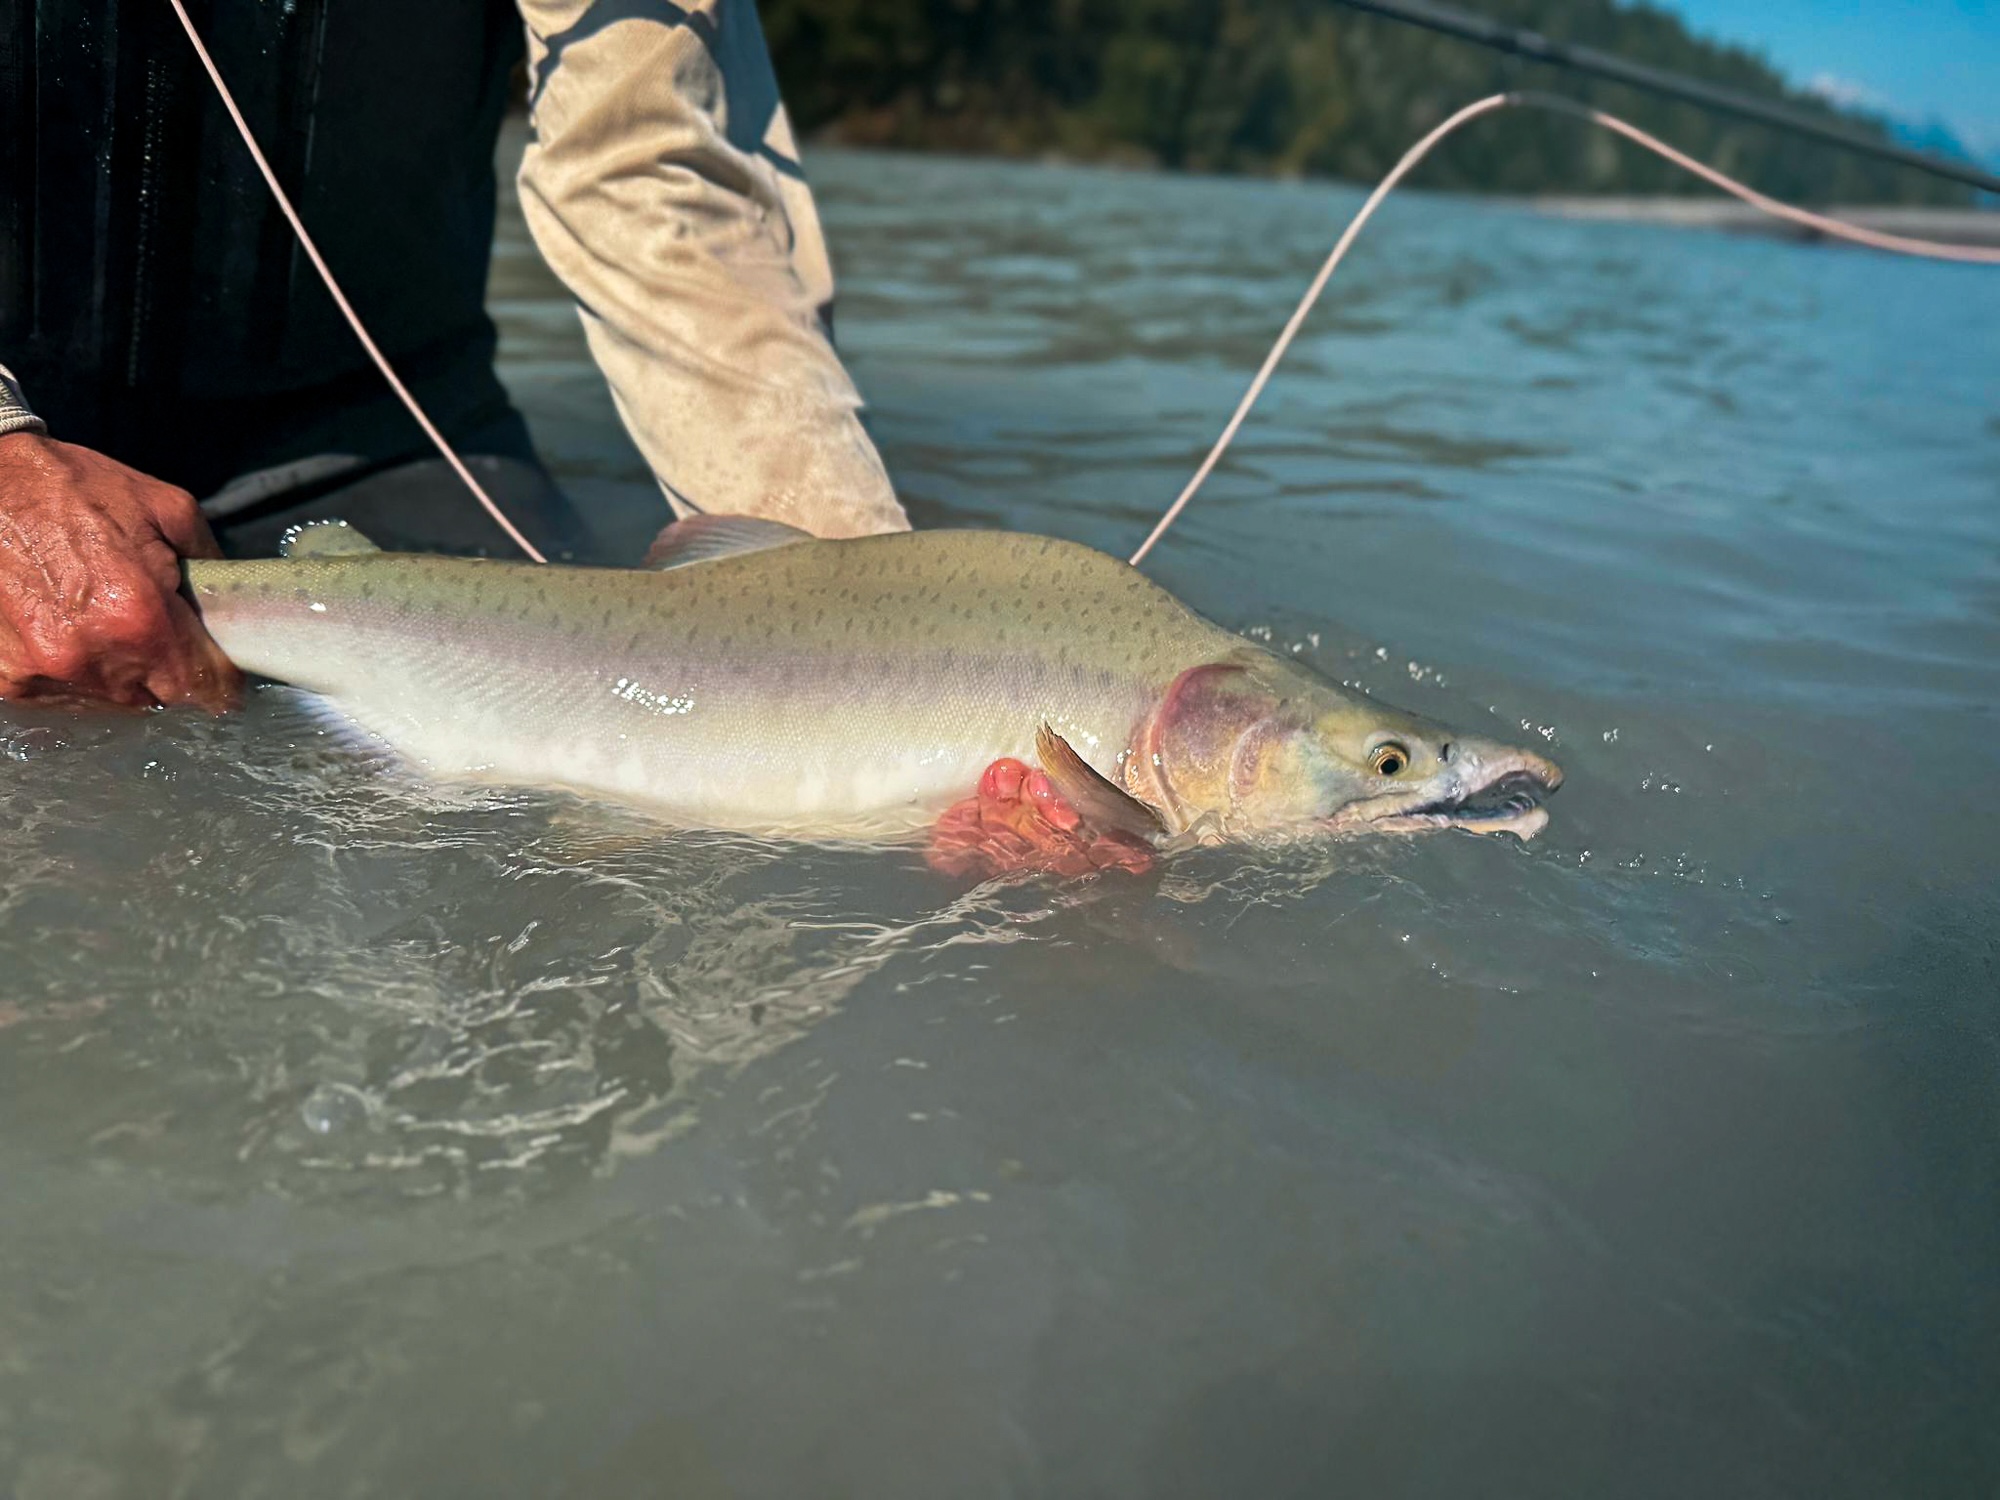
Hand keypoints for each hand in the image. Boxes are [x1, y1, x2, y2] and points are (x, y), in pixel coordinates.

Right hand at [0, 432, 240, 709]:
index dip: (219, 681)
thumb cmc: (70, 488)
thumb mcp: (166, 508)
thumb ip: (211, 561)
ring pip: (108, 699)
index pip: (202, 686)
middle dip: (166, 669)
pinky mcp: (6, 678)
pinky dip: (72, 672)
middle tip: (156, 630)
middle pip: (156, 696)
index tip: (222, 673)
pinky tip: (67, 630)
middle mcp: (90, 658)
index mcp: (138, 620)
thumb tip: (233, 603)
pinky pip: (60, 694)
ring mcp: (41, 672)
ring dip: (117, 673)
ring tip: (103, 622)